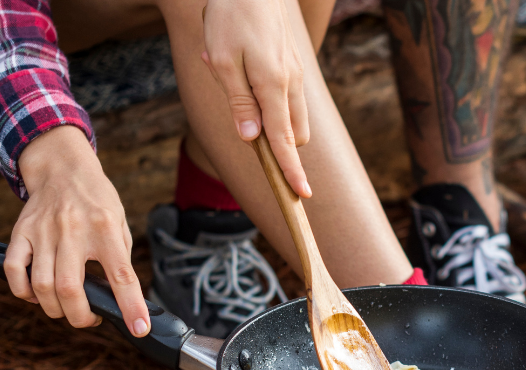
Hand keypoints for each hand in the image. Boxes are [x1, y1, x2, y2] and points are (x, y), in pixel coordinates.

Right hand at [7, 125, 149, 336]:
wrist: (62, 166)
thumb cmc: (96, 199)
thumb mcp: (120, 222)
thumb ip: (120, 257)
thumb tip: (123, 298)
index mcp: (105, 229)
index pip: (121, 275)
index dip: (131, 306)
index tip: (138, 328)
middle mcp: (73, 230)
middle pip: (70, 289)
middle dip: (80, 317)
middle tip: (89, 318)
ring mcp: (43, 231)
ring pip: (41, 286)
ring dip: (54, 309)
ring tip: (66, 308)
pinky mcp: (21, 232)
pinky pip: (13, 271)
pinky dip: (23, 292)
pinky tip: (37, 295)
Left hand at [202, 0, 311, 196]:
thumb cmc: (230, 17)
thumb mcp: (223, 60)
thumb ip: (239, 102)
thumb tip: (251, 139)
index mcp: (273, 85)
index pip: (284, 141)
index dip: (291, 170)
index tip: (301, 195)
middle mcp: (291, 84)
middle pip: (293, 136)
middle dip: (277, 147)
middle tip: (243, 123)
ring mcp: (295, 75)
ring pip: (293, 119)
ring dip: (272, 122)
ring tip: (235, 84)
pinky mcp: (292, 67)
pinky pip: (286, 99)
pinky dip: (270, 103)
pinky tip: (241, 71)